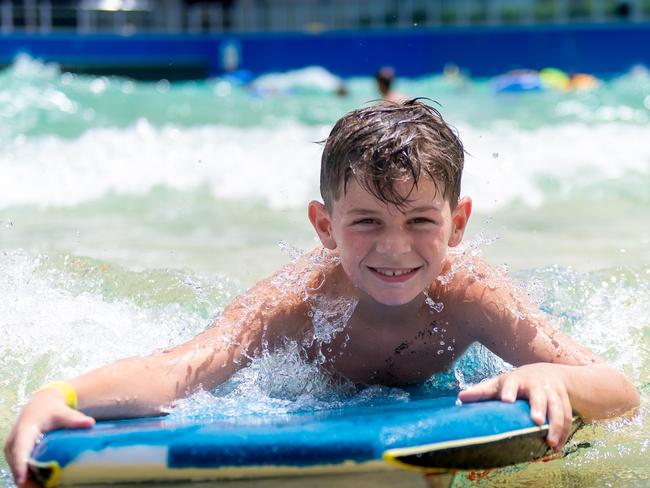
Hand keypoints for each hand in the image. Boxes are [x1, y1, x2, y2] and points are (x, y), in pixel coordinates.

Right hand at [4, 389, 94, 485]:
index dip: (20, 466)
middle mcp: (13, 443)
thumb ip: (75, 419)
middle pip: (18, 466)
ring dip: (30, 482)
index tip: (22, 480)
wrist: (40, 405)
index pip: (19, 451)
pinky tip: (44, 484)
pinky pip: (22, 470)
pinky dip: (30, 478)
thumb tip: (91, 423)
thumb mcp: (63, 413)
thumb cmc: (51, 409)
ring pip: (19, 471)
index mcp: (24, 431)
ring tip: (48, 487)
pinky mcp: (16, 457)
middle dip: (28, 481)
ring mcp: (13, 452)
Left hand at [458, 363, 572, 450]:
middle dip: (539, 407)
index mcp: (517, 379)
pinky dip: (565, 431)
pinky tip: (559, 446)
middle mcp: (536, 384)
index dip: (508, 391)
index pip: (511, 384)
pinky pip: (567, 416)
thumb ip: (481, 391)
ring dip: (556, 425)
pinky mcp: (564, 400)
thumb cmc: (516, 382)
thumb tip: (460, 397)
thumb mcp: (499, 383)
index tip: (506, 400)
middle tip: (536, 421)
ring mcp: (552, 392)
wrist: (547, 373)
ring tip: (551, 443)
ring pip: (557, 407)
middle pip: (539, 395)